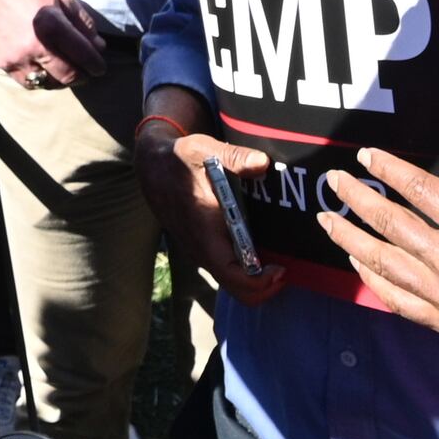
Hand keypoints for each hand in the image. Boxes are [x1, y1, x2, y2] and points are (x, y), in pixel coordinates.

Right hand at [0, 0, 110, 86]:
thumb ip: (84, 23)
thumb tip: (99, 47)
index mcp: (52, 24)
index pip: (82, 55)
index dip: (96, 65)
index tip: (99, 67)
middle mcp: (35, 45)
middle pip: (68, 76)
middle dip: (81, 76)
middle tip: (85, 72)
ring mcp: (18, 57)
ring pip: (49, 83)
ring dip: (61, 80)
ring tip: (65, 71)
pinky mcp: (4, 64)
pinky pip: (28, 83)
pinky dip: (41, 80)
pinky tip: (45, 70)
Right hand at [135, 113, 287, 305]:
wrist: (151, 166)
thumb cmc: (180, 160)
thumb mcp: (206, 150)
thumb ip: (235, 158)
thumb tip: (262, 163)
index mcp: (204, 232)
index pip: (232, 275)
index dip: (259, 282)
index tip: (281, 269)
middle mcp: (201, 249)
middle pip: (236, 288)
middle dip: (264, 288)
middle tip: (286, 270)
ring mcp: (200, 252)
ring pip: (231, 282)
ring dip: (256, 279)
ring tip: (279, 261)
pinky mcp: (202, 248)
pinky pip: (226, 270)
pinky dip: (246, 270)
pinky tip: (261, 251)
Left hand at [318, 137, 438, 373]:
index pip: (419, 189)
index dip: (388, 169)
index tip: (366, 155)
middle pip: (388, 223)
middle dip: (355, 198)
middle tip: (333, 181)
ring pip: (382, 263)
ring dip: (350, 238)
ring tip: (328, 220)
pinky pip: (395, 299)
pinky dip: (371, 279)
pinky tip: (358, 264)